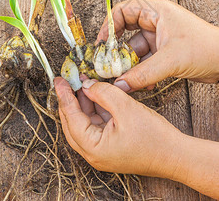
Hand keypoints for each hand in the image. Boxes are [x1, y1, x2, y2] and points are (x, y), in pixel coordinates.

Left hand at [54, 76, 181, 175]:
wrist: (175, 155)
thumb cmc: (154, 137)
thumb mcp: (126, 108)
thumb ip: (103, 93)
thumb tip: (87, 85)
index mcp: (93, 148)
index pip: (71, 118)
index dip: (64, 96)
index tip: (59, 80)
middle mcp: (93, 152)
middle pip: (73, 122)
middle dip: (70, 100)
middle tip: (67, 81)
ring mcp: (101, 150)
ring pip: (84, 122)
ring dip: (83, 103)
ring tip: (82, 83)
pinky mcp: (110, 145)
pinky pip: (96, 124)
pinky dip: (95, 108)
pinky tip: (95, 94)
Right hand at [97, 0, 218, 91]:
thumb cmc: (206, 48)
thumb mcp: (170, 60)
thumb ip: (143, 74)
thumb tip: (120, 85)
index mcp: (156, 11)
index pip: (123, 10)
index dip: (109, 25)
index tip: (101, 43)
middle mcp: (155, 22)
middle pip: (125, 31)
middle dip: (116, 49)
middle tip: (107, 62)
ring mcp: (159, 38)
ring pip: (134, 49)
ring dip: (129, 65)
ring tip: (123, 79)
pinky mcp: (163, 52)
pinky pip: (144, 60)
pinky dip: (140, 71)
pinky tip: (141, 83)